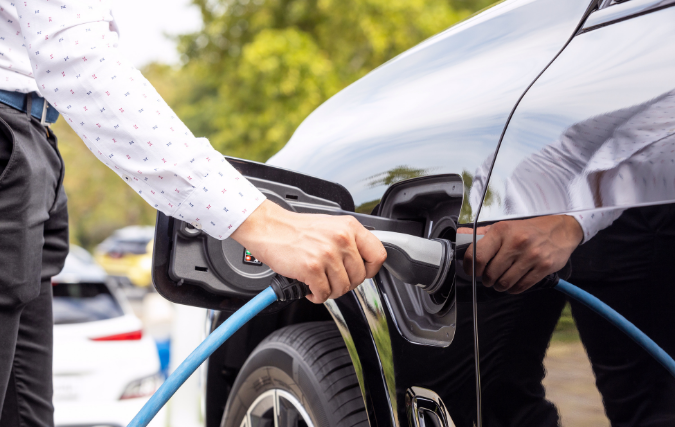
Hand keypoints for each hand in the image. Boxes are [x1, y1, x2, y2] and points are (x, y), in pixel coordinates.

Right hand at [231, 200, 386, 303]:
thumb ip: (349, 242)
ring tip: (319, 283)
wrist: (269, 227)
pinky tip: (310, 288)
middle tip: (332, 280)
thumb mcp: (331, 226)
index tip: (360, 273)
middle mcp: (341, 239)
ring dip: (330, 291)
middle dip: (345, 284)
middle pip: (359, 277)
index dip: (370, 270)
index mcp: (349, 227)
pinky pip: (324, 294)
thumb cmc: (296, 229)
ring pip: (342, 288)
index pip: (378, 255)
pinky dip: (317, 296)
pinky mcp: (312, 268)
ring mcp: (327, 254)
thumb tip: (362, 263)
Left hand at [459, 215, 582, 293]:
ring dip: (499, 286)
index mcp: (502, 231)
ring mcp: (531, 256)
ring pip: (505, 282)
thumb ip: (481, 234)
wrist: (562, 230)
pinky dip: (513, 289)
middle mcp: (516, 243)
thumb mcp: (504, 226)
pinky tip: (513, 283)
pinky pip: (521, 286)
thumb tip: (460, 234)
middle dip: (486, 279)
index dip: (470, 268)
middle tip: (489, 277)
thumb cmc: (529, 229)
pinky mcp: (543, 267)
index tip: (471, 271)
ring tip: (500, 281)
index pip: (477, 255)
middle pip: (490, 273)